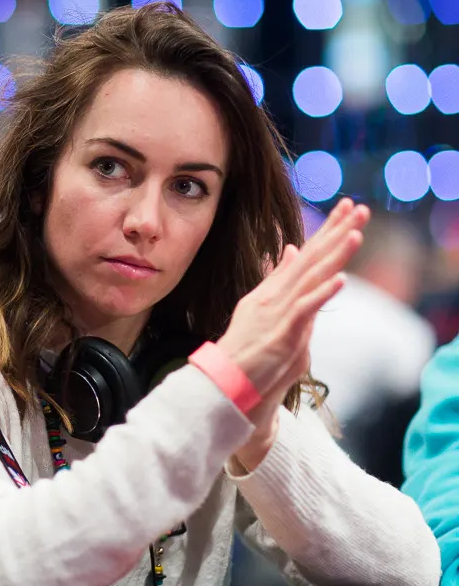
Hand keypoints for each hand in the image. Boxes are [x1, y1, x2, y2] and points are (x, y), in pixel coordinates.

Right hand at [215, 198, 368, 426]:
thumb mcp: (264, 307)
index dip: (327, 229)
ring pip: (310, 279)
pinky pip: (304, 310)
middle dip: (336, 231)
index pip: (307, 254)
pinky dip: (321, 294)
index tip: (348, 207)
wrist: (225, 379)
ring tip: (355, 233)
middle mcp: (276, 295)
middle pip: (311, 259)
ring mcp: (278, 312)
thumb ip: (280, 278)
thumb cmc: (245, 348)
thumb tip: (293, 248)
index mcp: (274, 289)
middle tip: (360, 208)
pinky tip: (340, 280)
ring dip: (334, 255)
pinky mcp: (282, 333)